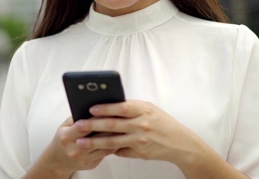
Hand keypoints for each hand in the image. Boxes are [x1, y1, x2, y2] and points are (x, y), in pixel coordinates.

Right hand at [28, 117, 116, 177]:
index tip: (107, 111)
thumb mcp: (65, 126)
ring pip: (104, 147)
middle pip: (97, 137)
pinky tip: (119, 138)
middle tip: (120, 118)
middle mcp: (74, 150)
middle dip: (109, 127)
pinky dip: (113, 145)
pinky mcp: (91, 164)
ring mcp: (83, 159)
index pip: (84, 126)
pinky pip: (106, 154)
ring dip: (115, 137)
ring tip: (122, 127)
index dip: (96, 119)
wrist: (58, 160)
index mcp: (66, 137)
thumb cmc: (63, 139)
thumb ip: (77, 118)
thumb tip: (93, 108)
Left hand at [73, 100, 206, 165]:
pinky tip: (94, 148)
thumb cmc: (161, 122)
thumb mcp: (149, 109)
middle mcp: (142, 125)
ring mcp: (140, 141)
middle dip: (93, 125)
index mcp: (144, 110)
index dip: (105, 108)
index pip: (121, 107)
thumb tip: (106, 107)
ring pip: (112, 141)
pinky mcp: (138, 153)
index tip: (90, 108)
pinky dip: (106, 149)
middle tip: (78, 125)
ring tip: (81, 141)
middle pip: (113, 125)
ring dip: (94, 141)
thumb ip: (130, 108)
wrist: (179, 143)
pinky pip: (119, 150)